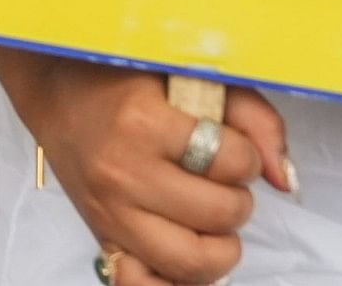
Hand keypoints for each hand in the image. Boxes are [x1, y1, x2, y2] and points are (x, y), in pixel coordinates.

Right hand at [0, 48, 290, 284]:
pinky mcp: (102, 237)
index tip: (229, 144)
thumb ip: (253, 119)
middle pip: (220, 213)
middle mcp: (123, 172)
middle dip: (236, 199)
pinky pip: (146, 285)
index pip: (233, 160)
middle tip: (220, 182)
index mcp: (144, 122)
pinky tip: (187, 251)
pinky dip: (176, 281)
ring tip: (210, 219)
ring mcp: (109, 211)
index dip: (245, 155)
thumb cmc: (129, 81)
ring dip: (218, 245)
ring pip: (192, 261)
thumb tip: (284, 179)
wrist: (57, 95)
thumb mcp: (193, 77)